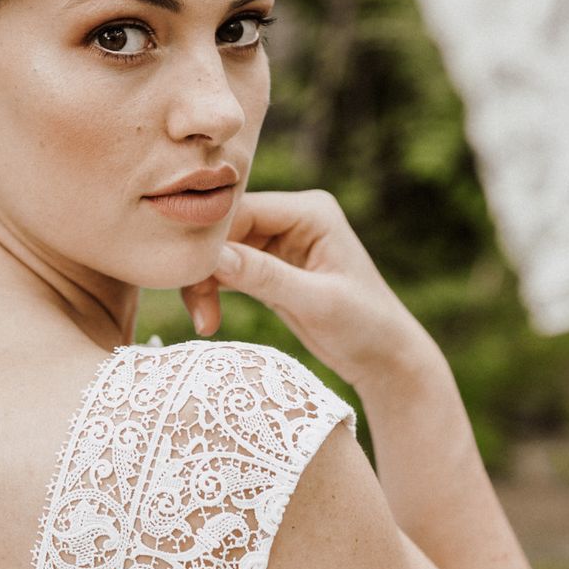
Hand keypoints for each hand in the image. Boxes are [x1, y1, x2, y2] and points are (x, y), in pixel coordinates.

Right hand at [181, 189, 430, 389]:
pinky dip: (212, 293)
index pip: (242, 210)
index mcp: (310, 211)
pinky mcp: (271, 266)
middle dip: (204, 267)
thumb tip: (213, 255)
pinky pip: (227, 270)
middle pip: (225, 230)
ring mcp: (280, 241)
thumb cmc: (365, 326)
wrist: (384, 358)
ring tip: (203, 322)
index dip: (209, 236)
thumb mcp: (316, 302)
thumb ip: (266, 276)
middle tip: (194, 309)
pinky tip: (207, 320)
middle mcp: (293, 218)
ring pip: (220, 252)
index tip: (184, 270)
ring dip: (203, 284)